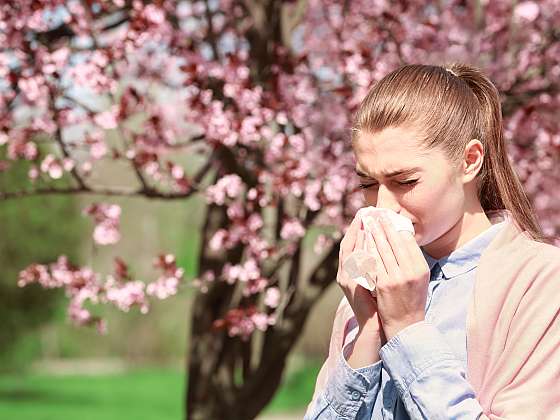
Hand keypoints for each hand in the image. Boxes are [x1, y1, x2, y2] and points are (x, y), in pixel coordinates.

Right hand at [336, 214, 383, 338]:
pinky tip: (367, 240)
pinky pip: (354, 263)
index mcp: (351, 270)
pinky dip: (360, 249)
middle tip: (364, 212)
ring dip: (356, 235)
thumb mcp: (377, 278)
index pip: (352, 244)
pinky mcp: (351, 285)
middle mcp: (344, 273)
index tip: (365, 213)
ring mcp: (346, 279)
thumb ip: (377, 263)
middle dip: (355, 227)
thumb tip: (387, 245)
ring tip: (364, 220)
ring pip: (349, 251)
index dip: (357, 228)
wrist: (375, 325)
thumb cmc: (379, 302)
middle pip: (347, 244)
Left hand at [368, 214, 429, 341]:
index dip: (397, 227)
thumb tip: (402, 236)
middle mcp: (411, 272)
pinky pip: (373, 262)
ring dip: (374, 234)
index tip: (389, 218)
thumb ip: (412, 260)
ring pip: (382, 250)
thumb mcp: (419, 278)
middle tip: (376, 215)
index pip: (408, 242)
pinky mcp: (382, 285)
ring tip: (369, 223)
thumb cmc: (412, 299)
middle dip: (384, 226)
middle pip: (395, 242)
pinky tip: (363, 241)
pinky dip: (368, 249)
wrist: (405, 325)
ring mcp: (396, 278)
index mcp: (421, 268)